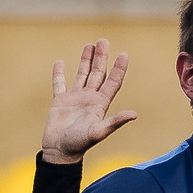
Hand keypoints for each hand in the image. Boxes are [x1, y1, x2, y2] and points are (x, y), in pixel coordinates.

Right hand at [40, 39, 138, 164]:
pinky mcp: (60, 102)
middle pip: (98, 74)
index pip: (112, 82)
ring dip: (85, 60)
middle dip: (101, 57)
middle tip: (104, 41)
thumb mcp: (98, 132)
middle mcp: (89, 99)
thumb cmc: (79, 144)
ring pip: (81, 75)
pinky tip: (59, 62)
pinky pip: (59, 84)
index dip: (118, 69)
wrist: (60, 152)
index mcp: (100, 104)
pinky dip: (58, 73)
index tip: (124, 55)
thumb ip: (115, 122)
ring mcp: (75, 99)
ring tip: (89, 45)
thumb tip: (134, 114)